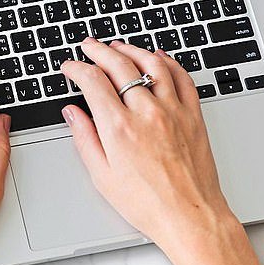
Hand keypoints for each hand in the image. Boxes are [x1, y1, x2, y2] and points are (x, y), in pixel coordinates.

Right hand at [61, 38, 263, 264]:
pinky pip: (182, 78)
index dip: (77, 67)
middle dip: (99, 50)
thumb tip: (72, 113)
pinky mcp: (192, 116)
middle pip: (119, 64)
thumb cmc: (148, 203)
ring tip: (119, 46)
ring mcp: (172, 111)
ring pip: (151, 63)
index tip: (70, 67)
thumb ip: (84, 138)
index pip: (92, 80)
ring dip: (132, 49)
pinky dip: (168, 62)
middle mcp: (146, 112)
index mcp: (119, 127)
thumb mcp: (101, 175)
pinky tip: (159, 57)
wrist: (190, 218)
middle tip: (89, 46)